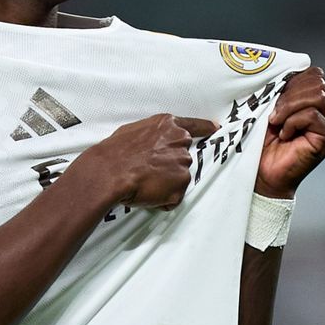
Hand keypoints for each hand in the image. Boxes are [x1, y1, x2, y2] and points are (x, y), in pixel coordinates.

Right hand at [75, 114, 218, 208]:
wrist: (109, 172)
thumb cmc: (115, 152)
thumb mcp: (132, 131)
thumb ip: (151, 134)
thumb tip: (150, 143)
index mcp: (168, 125)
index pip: (195, 125)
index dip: (206, 128)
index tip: (215, 128)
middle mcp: (180, 141)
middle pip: (182, 156)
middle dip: (169, 165)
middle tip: (149, 171)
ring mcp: (182, 163)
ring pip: (178, 177)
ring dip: (165, 183)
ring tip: (143, 182)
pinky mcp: (181, 185)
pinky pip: (174, 197)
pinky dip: (163, 199)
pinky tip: (147, 193)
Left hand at [255, 67, 324, 198]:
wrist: (261, 175)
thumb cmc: (259, 144)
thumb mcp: (263, 109)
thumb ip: (273, 90)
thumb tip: (268, 66)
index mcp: (309, 100)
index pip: (311, 73)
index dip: (289, 79)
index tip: (270, 96)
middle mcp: (324, 111)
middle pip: (317, 80)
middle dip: (289, 93)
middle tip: (272, 114)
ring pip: (317, 95)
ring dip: (290, 106)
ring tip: (276, 123)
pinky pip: (313, 115)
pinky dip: (293, 121)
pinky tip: (284, 135)